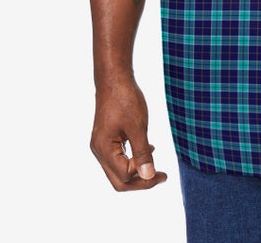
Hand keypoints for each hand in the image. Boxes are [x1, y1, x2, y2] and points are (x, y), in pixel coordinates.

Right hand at [90, 74, 166, 190]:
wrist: (114, 78)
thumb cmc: (125, 99)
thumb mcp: (138, 127)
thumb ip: (142, 153)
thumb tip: (148, 176)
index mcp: (104, 149)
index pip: (124, 177)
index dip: (143, 177)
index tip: (161, 170)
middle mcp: (99, 151)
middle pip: (118, 180)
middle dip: (140, 181)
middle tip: (161, 176)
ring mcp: (101, 145)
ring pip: (118, 170)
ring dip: (137, 171)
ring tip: (156, 168)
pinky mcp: (106, 138)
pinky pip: (118, 158)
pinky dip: (132, 160)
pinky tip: (148, 150)